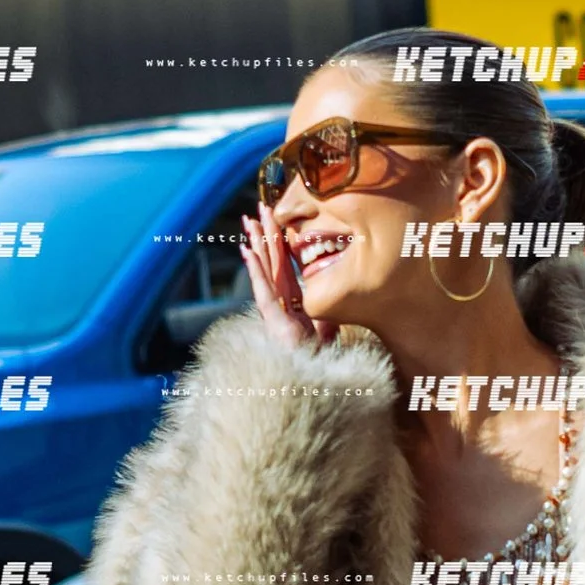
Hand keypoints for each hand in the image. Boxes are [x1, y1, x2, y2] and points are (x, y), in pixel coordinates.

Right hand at [243, 204, 333, 352]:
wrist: (313, 376)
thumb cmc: (318, 355)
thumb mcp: (329, 324)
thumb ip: (328, 308)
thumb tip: (336, 292)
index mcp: (292, 298)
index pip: (284, 262)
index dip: (280, 240)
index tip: (276, 219)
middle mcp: (279, 299)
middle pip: (271, 259)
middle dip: (265, 233)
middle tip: (259, 208)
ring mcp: (273, 307)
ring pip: (263, 268)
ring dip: (256, 243)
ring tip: (249, 221)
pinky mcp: (271, 317)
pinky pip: (262, 288)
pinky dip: (255, 270)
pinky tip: (248, 251)